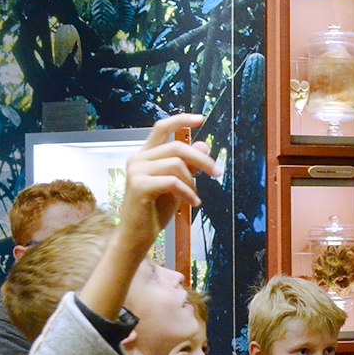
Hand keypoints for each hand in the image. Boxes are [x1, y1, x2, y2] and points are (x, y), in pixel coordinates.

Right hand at [116, 114, 217, 255]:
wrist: (137, 236)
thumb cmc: (155, 211)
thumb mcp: (177, 185)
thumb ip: (188, 165)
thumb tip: (203, 144)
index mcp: (145, 155)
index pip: (161, 128)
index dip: (180, 120)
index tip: (200, 118)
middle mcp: (138, 159)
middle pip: (177, 146)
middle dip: (201, 159)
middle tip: (217, 172)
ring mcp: (136, 171)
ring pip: (176, 164)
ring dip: (192, 182)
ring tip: (194, 198)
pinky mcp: (139, 185)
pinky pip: (173, 181)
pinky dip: (188, 192)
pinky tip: (192, 203)